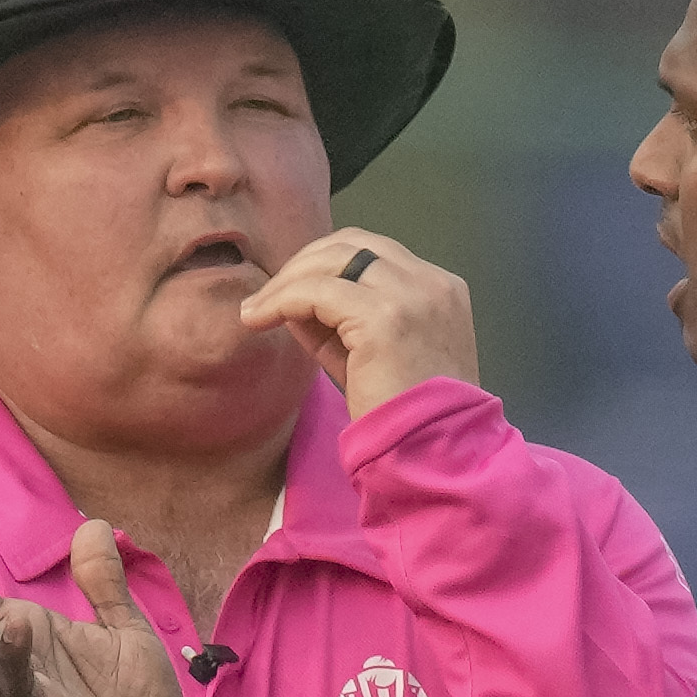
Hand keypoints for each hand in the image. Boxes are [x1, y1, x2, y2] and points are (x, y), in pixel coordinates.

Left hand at [239, 226, 478, 418]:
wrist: (432, 453)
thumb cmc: (408, 419)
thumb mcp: (372, 359)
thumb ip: (339, 323)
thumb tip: (290, 299)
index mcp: (439, 289)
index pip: (373, 253)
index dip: (326, 265)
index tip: (292, 292)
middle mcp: (430, 281)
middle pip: (352, 243)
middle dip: (303, 264)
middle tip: (267, 296)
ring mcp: (411, 294)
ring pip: (332, 259)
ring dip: (287, 280)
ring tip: (257, 309)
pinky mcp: (384, 316)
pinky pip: (318, 291)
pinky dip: (283, 299)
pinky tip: (261, 318)